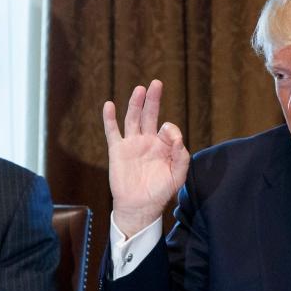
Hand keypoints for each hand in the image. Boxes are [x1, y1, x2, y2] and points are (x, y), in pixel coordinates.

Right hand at [103, 79, 189, 236]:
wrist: (140, 207)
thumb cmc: (160, 192)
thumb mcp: (178, 175)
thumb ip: (181, 155)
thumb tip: (172, 133)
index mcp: (163, 146)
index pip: (167, 128)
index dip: (170, 129)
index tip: (170, 137)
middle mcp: (147, 141)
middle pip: (149, 115)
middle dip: (153, 99)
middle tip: (156, 83)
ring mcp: (131, 144)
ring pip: (132, 119)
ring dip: (135, 103)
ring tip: (140, 90)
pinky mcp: (117, 150)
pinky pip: (112, 132)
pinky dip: (109, 118)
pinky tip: (109, 105)